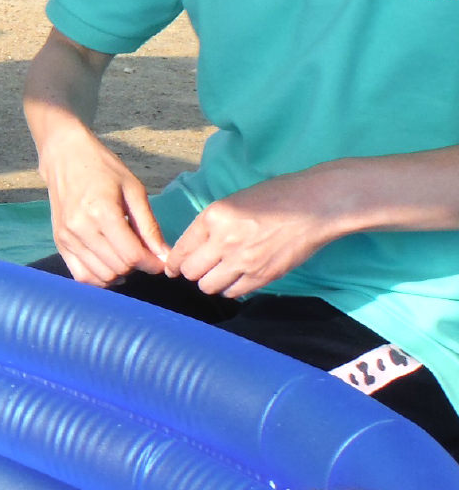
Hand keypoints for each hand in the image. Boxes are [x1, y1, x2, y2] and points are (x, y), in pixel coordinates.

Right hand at [38, 124, 169, 285]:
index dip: (152, 264)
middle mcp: (80, 228)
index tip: (161, 261)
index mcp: (102, 212)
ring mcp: (67, 238)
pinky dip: (100, 279)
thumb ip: (149, 226)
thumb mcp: (134, 190)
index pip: (132, 254)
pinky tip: (111, 267)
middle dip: (138, 267)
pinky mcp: (59, 243)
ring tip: (128, 258)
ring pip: (101, 276)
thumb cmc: (103, 168)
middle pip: (117, 267)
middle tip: (145, 255)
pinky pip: (81, 276)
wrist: (65, 157)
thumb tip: (164, 256)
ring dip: (120, 274)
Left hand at [167, 167, 350, 297]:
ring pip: (208, 287)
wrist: (316, 205)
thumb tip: (191, 249)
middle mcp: (224, 240)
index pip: (180, 250)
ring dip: (211, 282)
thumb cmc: (275, 197)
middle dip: (192, 272)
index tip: (173, 269)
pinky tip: (237, 278)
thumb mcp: (233, 202)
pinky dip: (231, 288)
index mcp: (213, 217)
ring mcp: (244, 260)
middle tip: (201, 268)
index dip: (174, 263)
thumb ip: (210, 225)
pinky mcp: (262, 276)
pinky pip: (233, 293)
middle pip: (191, 272)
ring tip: (221, 273)